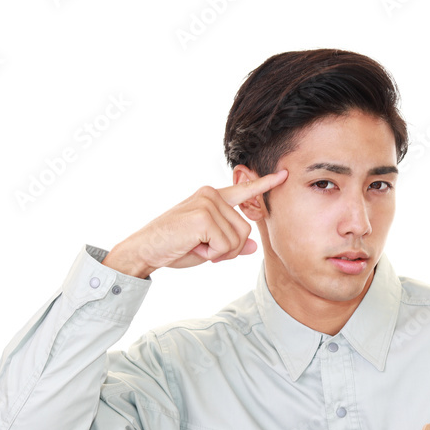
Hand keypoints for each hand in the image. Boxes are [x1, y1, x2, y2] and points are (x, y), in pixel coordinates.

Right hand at [101, 169, 287, 277]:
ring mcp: (208, 203)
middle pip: (245, 231)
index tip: (284, 174)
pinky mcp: (204, 216)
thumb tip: (254, 247)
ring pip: (237, 240)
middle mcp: (211, 195)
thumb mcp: (208, 246)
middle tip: (203, 249)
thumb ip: (231, 243)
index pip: (244, 190)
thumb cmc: (173, 246)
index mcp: (212, 198)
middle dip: (229, 250)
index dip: (265, 184)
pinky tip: (194, 247)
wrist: (145, 250)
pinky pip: (225, 246)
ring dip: (219, 253)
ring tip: (196, 246)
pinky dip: (212, 255)